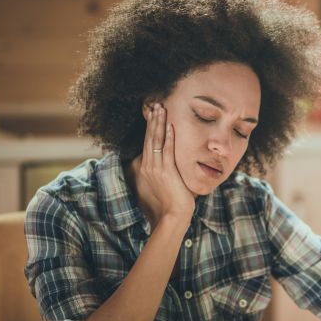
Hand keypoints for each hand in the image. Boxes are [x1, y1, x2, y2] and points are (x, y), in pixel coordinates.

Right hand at [135, 102, 194, 224]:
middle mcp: (148, 166)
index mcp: (147, 168)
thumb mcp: (164, 183)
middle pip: (150, 138)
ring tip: (161, 109)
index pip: (148, 142)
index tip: (152, 113)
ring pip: (156, 141)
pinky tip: (170, 126)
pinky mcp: (166, 172)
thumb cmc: (171, 203)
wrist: (173, 216)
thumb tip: (171, 161)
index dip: (151, 127)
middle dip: (153, 120)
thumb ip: (164, 170)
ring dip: (159, 124)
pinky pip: (167, 151)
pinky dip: (168, 138)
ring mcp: (156, 169)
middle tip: (155, 104)